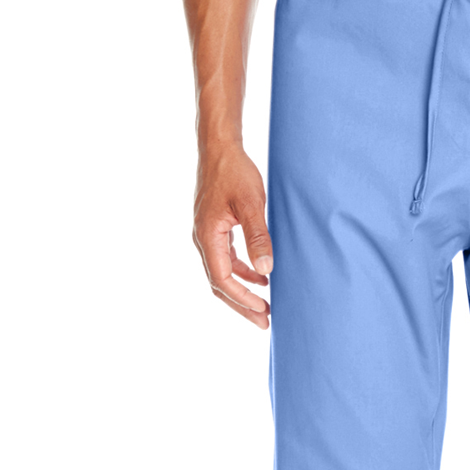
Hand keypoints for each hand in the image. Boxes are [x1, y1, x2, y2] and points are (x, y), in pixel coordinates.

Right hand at [192, 143, 271, 328]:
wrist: (219, 147)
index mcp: (207, 236)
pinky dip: (242, 273)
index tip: (264, 310)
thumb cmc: (234, 172)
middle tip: (264, 323)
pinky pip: (226, 260)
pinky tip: (261, 278)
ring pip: (223, 273)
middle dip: (242, 305)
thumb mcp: (251, 204)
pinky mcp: (215, 229)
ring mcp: (207, 235)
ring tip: (265, 307)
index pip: (223, 279)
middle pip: (219, 283)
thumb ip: (258, 237)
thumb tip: (266, 271)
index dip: (242, 299)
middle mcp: (203, 239)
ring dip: (243, 292)